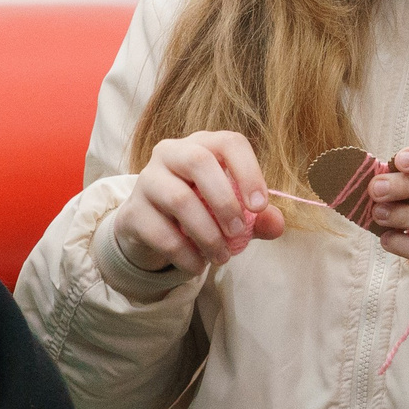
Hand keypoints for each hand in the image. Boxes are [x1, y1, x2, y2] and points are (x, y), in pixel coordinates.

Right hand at [109, 131, 286, 275]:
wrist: (151, 229)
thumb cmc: (200, 210)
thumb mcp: (232, 212)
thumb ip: (256, 218)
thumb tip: (275, 224)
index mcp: (202, 145)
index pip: (228, 143)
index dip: (248, 171)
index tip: (260, 206)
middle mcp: (171, 153)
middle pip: (199, 162)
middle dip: (225, 202)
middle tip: (239, 233)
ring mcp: (147, 179)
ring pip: (179, 199)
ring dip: (207, 234)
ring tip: (222, 257)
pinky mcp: (132, 211)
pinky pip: (161, 232)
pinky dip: (185, 254)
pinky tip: (198, 265)